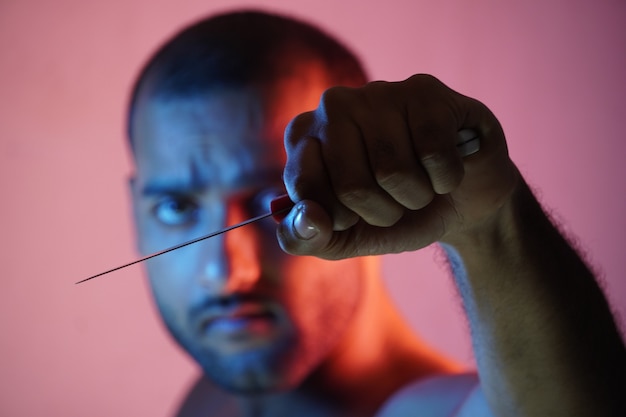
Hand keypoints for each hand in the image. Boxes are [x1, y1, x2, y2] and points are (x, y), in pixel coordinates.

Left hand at [277, 74, 518, 258]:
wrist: (462, 202)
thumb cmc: (396, 214)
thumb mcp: (344, 238)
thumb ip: (305, 238)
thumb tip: (308, 217)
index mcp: (302, 137)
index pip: (307, 193)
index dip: (341, 219)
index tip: (355, 212)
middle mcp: (333, 106)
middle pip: (352, 186)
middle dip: (383, 212)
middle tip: (396, 200)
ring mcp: (378, 92)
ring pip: (394, 171)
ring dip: (417, 196)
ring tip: (422, 181)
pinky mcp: (425, 90)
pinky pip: (434, 154)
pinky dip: (446, 178)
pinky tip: (445, 164)